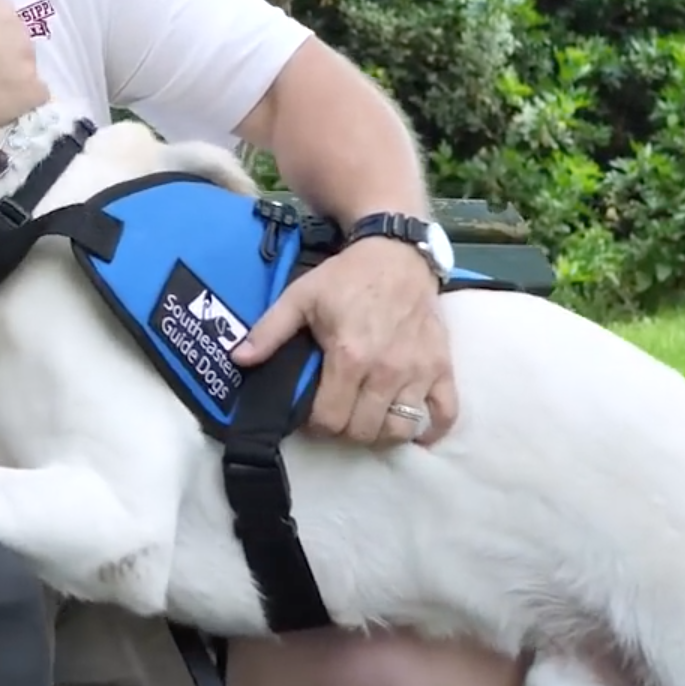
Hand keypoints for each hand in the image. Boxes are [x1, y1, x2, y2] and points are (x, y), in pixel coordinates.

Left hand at [229, 237, 457, 446]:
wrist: (397, 252)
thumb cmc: (346, 277)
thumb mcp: (300, 297)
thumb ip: (269, 332)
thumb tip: (238, 359)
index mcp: (350, 356)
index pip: (331, 420)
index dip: (315, 424)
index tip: (311, 412)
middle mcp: (387, 370)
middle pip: (364, 431)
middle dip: (345, 429)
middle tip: (338, 412)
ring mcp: (419, 372)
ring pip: (400, 429)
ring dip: (381, 433)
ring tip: (367, 418)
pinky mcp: (443, 368)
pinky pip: (446, 413)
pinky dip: (431, 430)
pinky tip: (414, 430)